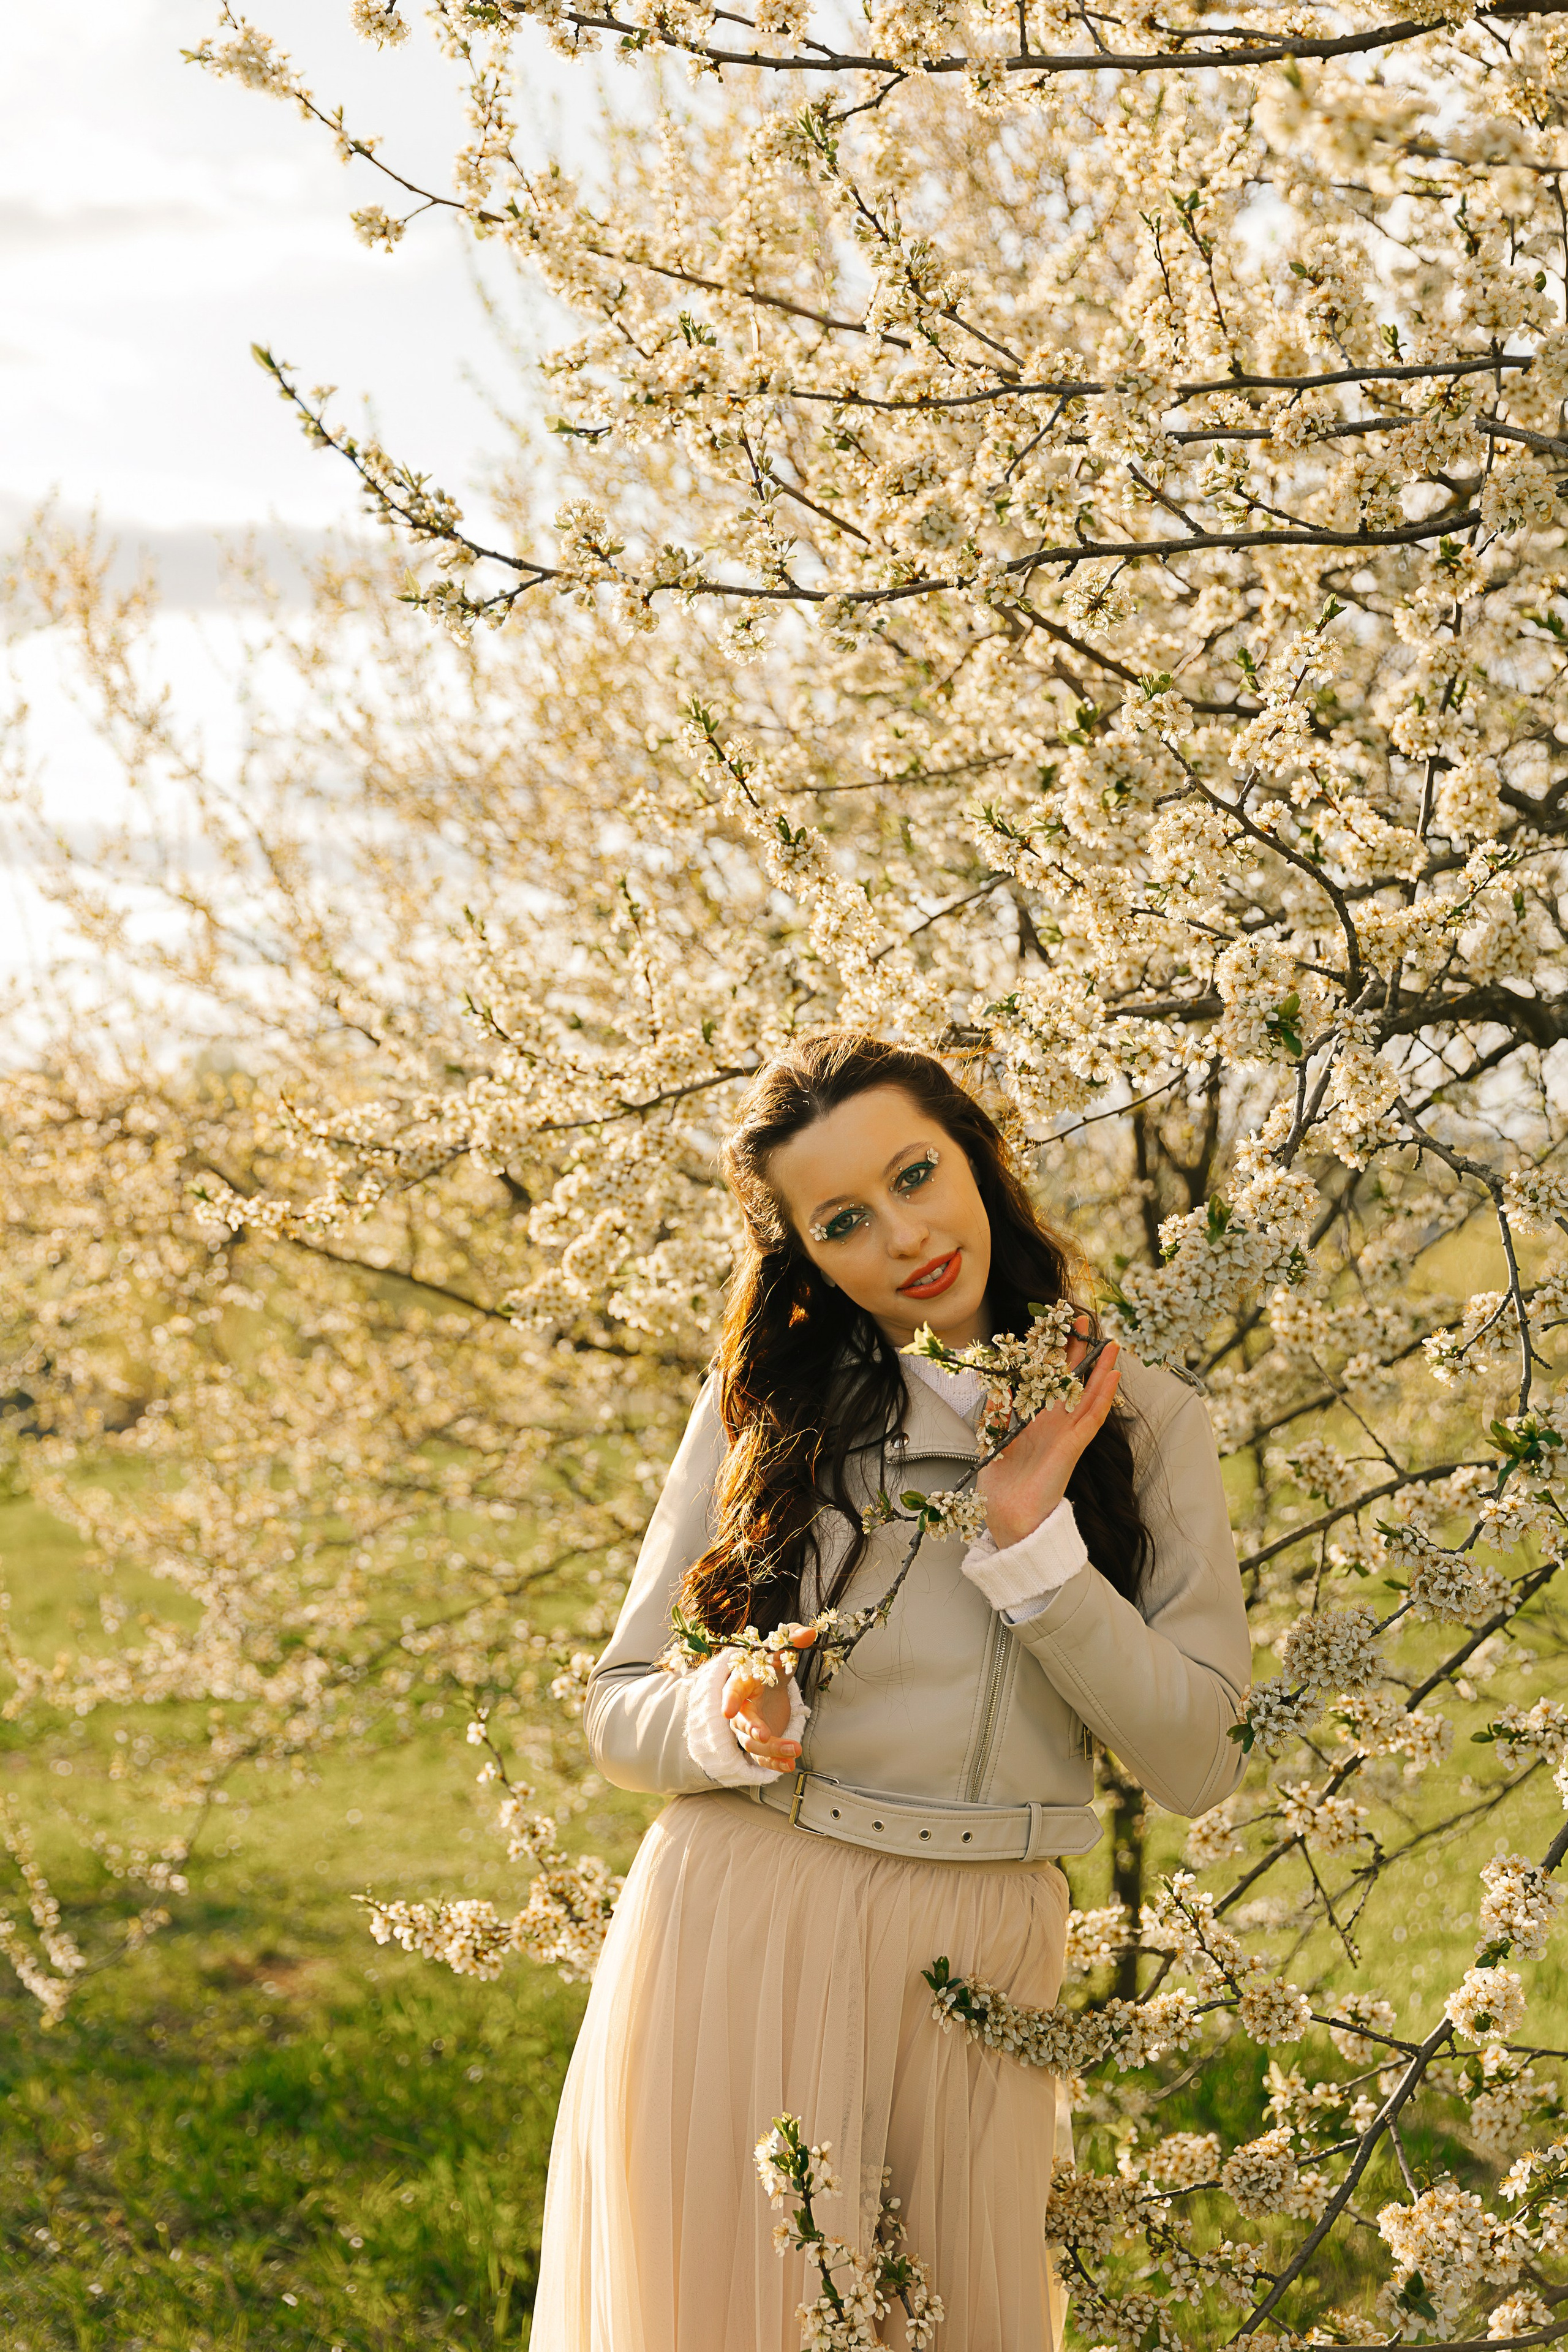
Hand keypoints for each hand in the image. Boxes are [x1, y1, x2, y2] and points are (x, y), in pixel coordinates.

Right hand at [722, 1624, 817, 1772]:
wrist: (769, 1677)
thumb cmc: (771, 1661)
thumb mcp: (782, 1648)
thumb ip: (794, 1638)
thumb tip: (811, 1632)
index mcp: (742, 1680)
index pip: (733, 1690)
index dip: (730, 1700)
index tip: (728, 1711)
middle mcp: (740, 1706)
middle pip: (741, 1722)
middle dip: (752, 1729)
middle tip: (764, 1735)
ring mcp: (748, 1726)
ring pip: (752, 1743)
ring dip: (772, 1749)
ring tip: (795, 1751)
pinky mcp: (759, 1741)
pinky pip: (762, 1756)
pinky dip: (775, 1763)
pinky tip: (790, 1766)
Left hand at [978, 1327, 1121, 1550]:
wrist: (1008, 1517)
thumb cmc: (1001, 1485)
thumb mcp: (991, 1441)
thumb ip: (994, 1416)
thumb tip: (994, 1391)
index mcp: (1035, 1420)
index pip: (1047, 1380)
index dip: (1052, 1354)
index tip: (1055, 1327)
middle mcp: (1053, 1424)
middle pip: (1072, 1380)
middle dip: (1078, 1350)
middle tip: (1084, 1319)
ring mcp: (1066, 1435)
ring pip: (1089, 1395)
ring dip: (1101, 1369)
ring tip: (1112, 1344)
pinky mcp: (1072, 1447)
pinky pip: (1091, 1419)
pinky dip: (1103, 1397)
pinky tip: (1113, 1376)